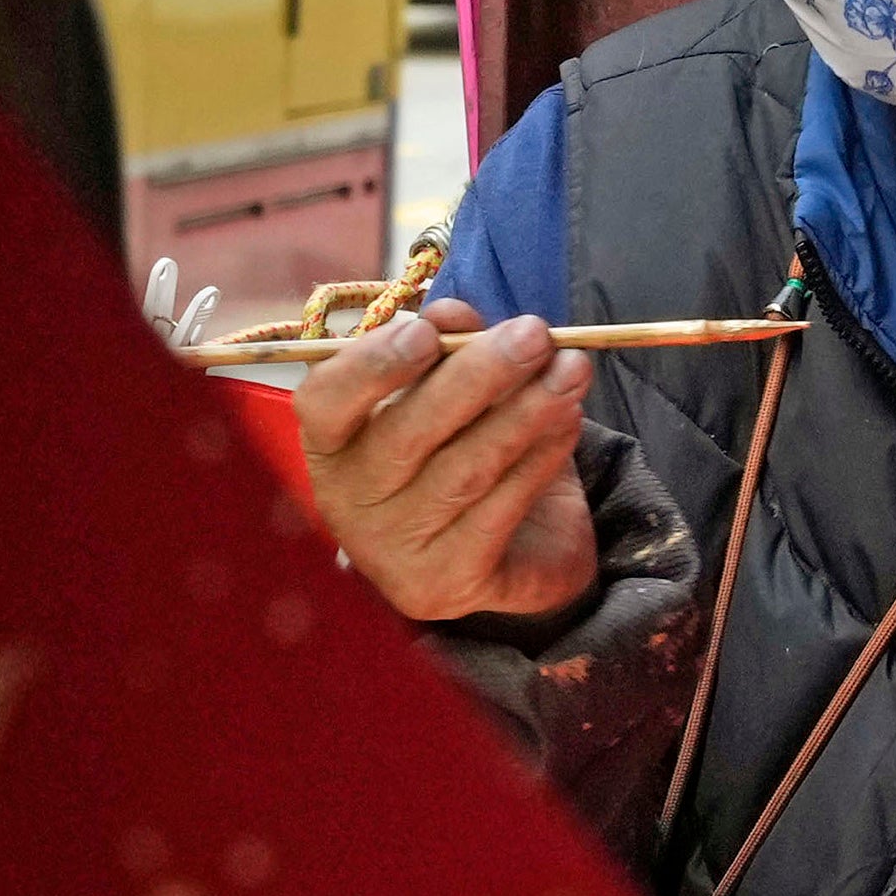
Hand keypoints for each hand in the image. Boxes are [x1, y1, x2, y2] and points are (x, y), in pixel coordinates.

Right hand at [295, 297, 598, 625]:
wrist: (505, 560)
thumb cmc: (461, 457)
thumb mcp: (450, 396)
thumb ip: (446, 350)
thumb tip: (453, 312)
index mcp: (331, 447)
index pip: (324, 403)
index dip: (370, 365)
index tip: (426, 331)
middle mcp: (349, 504)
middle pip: (406, 434)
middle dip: (478, 376)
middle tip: (534, 334)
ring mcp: (394, 551)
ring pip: (464, 470)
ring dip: (526, 412)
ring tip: (571, 370)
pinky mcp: (448, 583)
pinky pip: (500, 509)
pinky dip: (540, 458)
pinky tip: (568, 421)